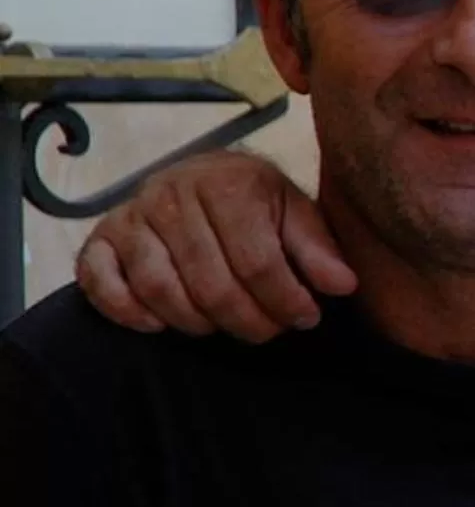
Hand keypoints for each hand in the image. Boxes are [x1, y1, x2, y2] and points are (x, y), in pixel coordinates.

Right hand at [76, 152, 357, 341]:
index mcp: (226, 183)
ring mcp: (131, 217)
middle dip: (246, 319)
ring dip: (195, 322)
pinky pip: (101, 284)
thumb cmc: (254, 201)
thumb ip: (318, 248)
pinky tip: (160, 326)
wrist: (203, 175)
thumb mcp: (294, 212)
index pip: (257, 261)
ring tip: (223, 326)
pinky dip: (128, 312)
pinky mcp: (99, 238)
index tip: (306, 318)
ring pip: (159, 288)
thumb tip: (343, 286)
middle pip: (210, 282)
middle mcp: (172, 194)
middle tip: (267, 331)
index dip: (284, 300)